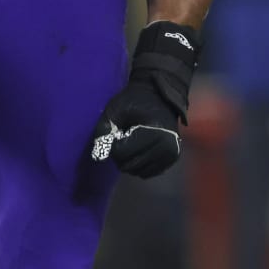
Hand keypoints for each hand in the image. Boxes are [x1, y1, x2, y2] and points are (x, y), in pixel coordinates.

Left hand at [90, 22, 197, 178]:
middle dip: (120, 154)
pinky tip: (139, 148)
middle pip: (130, 165)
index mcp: (156, 134)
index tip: (117, 130)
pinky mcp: (171, 160)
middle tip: (123, 135)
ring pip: (137, 172)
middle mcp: (167, 149)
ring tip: (132, 140)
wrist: (160, 95)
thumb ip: (104, 130)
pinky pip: (147, 173)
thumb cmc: (135, 100)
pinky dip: (139, 164)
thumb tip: (97, 157)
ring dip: (129, 160)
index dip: (113, 144)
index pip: (122, 154)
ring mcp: (170, 156)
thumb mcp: (115, 109)